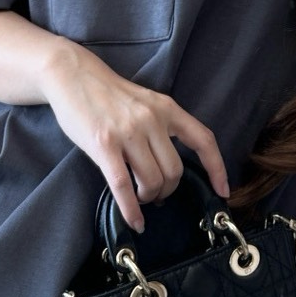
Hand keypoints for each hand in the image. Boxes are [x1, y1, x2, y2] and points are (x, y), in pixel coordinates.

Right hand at [37, 38, 229, 233]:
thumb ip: (160, 127)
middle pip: (175, 170)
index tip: (222, 190)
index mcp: (167, 108)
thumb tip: (170, 166)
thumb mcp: (145, 102)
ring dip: (148, 197)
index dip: (217, 168)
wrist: (73, 75)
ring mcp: (128, 132)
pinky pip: (123, 186)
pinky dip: (131, 210)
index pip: (203, 140)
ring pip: (152, 180)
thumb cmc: (108, 94)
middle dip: (167, 190)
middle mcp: (152, 119)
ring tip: (140, 198)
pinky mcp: (104, 145)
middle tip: (155, 195)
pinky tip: (133, 221)